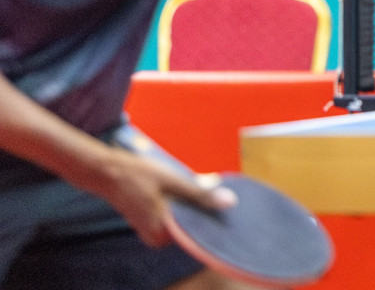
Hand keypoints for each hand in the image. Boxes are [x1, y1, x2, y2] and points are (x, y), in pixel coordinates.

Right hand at [89, 148, 235, 247]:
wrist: (109, 172)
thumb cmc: (140, 175)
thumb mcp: (174, 181)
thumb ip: (200, 195)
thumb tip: (229, 203)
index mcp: (163, 232)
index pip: (199, 230)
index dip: (214, 214)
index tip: (227, 202)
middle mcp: (157, 238)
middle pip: (192, 225)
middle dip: (203, 208)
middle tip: (212, 189)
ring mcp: (153, 232)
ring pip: (184, 220)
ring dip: (192, 205)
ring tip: (194, 187)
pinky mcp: (151, 224)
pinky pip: (175, 217)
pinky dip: (182, 205)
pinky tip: (185, 191)